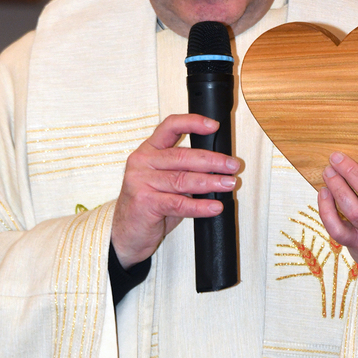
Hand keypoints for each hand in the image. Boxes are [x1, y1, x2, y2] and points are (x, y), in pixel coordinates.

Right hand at [111, 114, 238, 268]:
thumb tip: (218, 168)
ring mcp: (141, 181)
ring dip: (211, 182)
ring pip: (184, 179)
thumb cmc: (148, 206)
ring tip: (229, 184)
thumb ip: (182, 170)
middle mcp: (142, 162)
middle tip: (233, 165)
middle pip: (183, 156)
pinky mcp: (145, 202)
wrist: (124, 235)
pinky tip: (214, 207)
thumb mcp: (162, 181)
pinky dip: (200, 206)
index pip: (169, 127)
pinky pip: (179, 203)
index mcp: (147, 151)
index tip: (213, 126)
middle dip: (213, 160)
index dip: (192, 123)